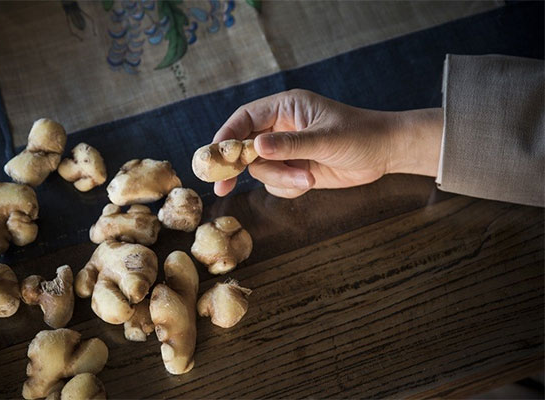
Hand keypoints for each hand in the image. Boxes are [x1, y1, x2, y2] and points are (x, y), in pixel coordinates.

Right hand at [213, 89, 442, 197]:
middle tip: (223, 187)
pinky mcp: (294, 169)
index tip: (212, 158)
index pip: (244, 119)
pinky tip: (309, 183)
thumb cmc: (360, 135)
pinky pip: (275, 184)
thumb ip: (290, 144)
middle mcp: (281, 128)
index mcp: (285, 108)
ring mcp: (287, 151)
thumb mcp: (325, 138)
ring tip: (306, 179)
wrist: (386, 153)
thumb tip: (255, 146)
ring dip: (279, 179)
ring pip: (261, 170)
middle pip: (245, 148)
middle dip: (241, 167)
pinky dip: (287, 188)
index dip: (225, 137)